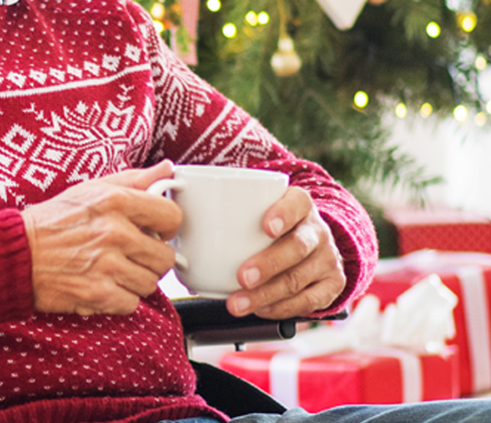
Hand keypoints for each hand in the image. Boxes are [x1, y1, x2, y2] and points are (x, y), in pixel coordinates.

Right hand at [20, 161, 181, 315]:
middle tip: (130, 254)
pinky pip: (131, 303)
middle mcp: (114, 232)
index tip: (154, 230)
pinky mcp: (98, 294)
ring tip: (112, 269)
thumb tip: (167, 170)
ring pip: (150, 282)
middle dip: (150, 257)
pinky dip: (118, 298)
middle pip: (165, 256)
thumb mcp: (91, 189)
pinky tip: (101, 283)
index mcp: (115, 201)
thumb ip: (133, 180)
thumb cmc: (52, 221)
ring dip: (134, 279)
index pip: (172, 217)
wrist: (16, 253)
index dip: (165, 226)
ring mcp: (107, 265)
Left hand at [227, 187, 344, 319]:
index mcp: (300, 203)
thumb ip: (227, 207)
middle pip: (298, 246)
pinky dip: (281, 308)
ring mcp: (327, 259)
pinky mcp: (332, 284)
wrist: (310, 242)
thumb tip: (181, 203)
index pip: (297, 203)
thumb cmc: (270, 224)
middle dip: (268, 264)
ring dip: (266, 294)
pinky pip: (309, 302)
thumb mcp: (258, 208)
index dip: (283, 214)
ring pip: (299, 279)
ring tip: (238, 303)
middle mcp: (317, 230)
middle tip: (242, 276)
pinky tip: (261, 310)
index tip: (265, 227)